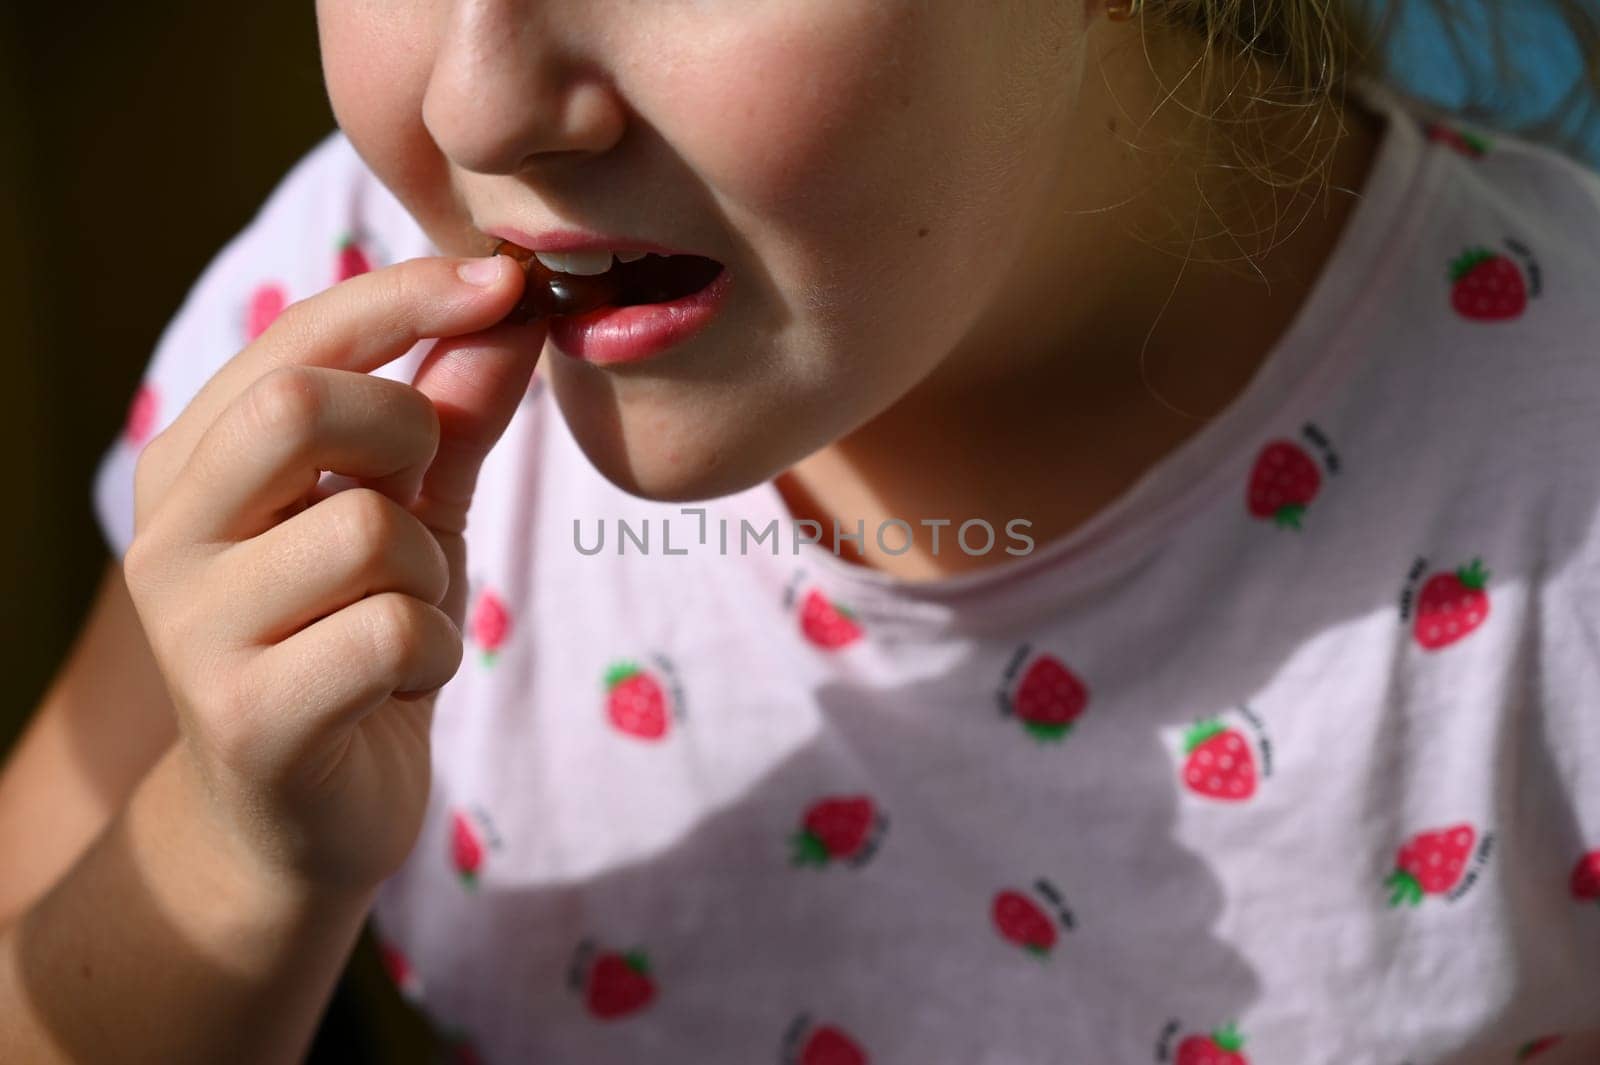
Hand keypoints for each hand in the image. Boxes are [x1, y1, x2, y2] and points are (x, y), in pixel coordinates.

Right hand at [122, 252, 537, 892]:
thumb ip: (453, 414)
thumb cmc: (357, 640)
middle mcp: (171, 532)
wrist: (306, 814)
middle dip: (407, 433)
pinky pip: (391, 633)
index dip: (407, 297)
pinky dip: (433, 650)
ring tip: (406, 617)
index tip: (506, 279)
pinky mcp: (244, 718)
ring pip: (368, 531)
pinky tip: (402, 682)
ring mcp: (193, 629)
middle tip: (422, 492)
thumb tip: (514, 304)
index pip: (295, 337)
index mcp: (198, 462)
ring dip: (430, 575)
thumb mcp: (414, 513)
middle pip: (300, 408)